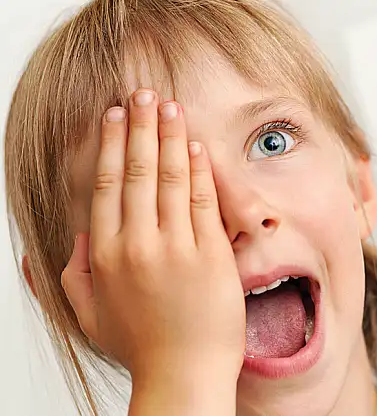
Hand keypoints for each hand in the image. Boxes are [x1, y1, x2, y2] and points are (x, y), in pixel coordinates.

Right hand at [61, 89, 245, 383]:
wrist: (185, 375)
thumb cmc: (140, 347)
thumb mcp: (89, 315)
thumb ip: (72, 273)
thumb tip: (76, 233)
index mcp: (106, 254)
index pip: (105, 184)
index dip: (110, 144)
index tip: (114, 116)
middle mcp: (139, 244)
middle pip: (136, 171)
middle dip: (140, 126)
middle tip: (143, 93)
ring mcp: (177, 247)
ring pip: (171, 178)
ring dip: (170, 136)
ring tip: (170, 106)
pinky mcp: (211, 254)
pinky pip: (205, 201)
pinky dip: (200, 170)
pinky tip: (197, 145)